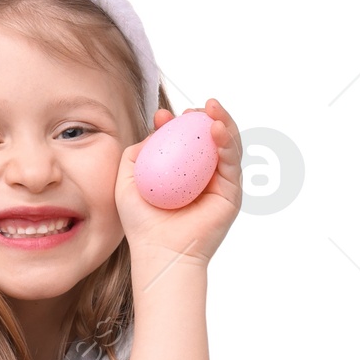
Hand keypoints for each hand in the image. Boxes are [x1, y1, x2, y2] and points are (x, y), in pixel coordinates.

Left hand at [115, 97, 243, 270]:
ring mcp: (217, 183)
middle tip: (194, 107)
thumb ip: (135, 154)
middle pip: (207, 138)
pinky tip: (217, 129)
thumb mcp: (127, 182)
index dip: (175, 123)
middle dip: (204, 117)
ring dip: (222, 122)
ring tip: (212, 108)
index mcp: (178, 172)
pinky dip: (227, 142)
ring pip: (225, 145)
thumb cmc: (141, 223)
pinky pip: (232, 162)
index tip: (162, 116)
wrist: (160, 251)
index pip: (181, 140)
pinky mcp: (231, 193)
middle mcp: (200, 176)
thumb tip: (154, 131)